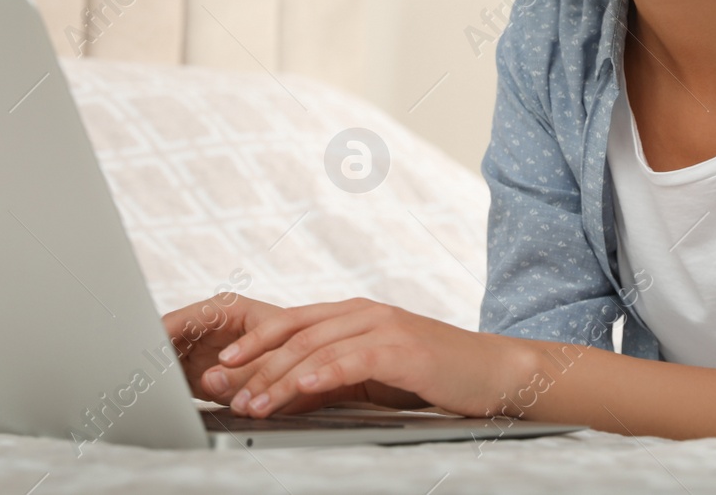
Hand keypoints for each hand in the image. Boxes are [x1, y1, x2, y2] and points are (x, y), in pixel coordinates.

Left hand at [162, 294, 534, 419]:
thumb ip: (335, 376)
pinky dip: (323, 373)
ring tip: (252, 403)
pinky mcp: (403, 348)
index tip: (222, 366)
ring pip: (317, 347)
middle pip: (296, 334)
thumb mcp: (375, 375)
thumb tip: (287, 393)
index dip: (253, 342)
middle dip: (255, 365)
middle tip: (224, 390)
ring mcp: (385, 327)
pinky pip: (353, 359)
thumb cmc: (433, 376)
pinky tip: (300, 387)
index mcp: (355, 314)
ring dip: (279, 377)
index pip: (293, 323)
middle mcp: (365, 313)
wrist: (493, 371)